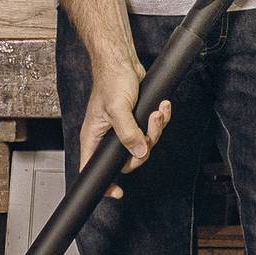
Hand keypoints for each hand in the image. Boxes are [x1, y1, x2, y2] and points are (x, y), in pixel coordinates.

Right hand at [78, 59, 170, 199]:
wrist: (122, 62)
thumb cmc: (110, 80)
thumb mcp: (118, 108)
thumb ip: (128, 133)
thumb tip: (139, 151)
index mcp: (95, 137)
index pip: (93, 168)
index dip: (104, 184)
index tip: (117, 193)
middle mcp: (108, 137)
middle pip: (129, 159)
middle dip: (144, 147)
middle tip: (149, 130)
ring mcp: (124, 129)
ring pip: (144, 145)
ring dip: (156, 130)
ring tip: (158, 113)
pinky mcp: (137, 121)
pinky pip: (152, 130)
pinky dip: (160, 120)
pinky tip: (162, 107)